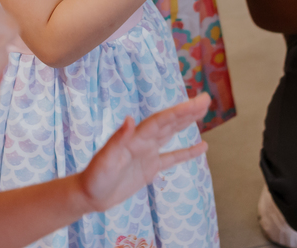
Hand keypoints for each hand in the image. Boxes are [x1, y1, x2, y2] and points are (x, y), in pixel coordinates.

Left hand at [76, 93, 209, 211]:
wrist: (90, 195)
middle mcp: (143, 141)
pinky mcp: (150, 167)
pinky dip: (187, 152)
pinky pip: (172, 157)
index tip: (196, 103)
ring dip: (186, 123)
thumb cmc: (95, 177)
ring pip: (171, 133)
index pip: (161, 120)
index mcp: (135, 137)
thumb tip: (130, 119)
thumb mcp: (105, 159)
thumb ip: (118, 139)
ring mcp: (148, 153)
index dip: (179, 112)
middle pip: (169, 122)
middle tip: (206, 100)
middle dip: (187, 111)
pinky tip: (202, 147)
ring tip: (203, 112)